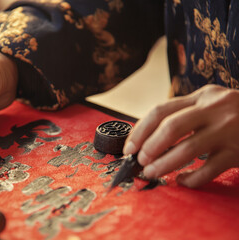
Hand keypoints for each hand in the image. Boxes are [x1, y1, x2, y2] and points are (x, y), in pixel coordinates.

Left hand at [123, 84, 238, 187]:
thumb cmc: (236, 114)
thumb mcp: (211, 104)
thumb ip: (185, 114)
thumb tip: (148, 138)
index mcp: (202, 96)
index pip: (161, 110)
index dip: (140, 130)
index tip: (129, 147)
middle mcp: (215, 109)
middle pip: (171, 127)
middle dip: (150, 147)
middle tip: (140, 161)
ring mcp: (229, 130)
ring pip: (188, 149)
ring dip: (165, 164)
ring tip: (152, 173)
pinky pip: (210, 169)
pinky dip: (192, 179)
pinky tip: (184, 181)